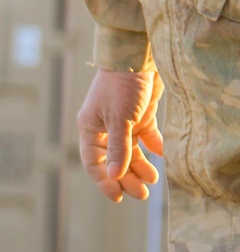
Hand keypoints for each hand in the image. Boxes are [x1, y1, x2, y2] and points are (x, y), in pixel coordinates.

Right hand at [77, 68, 163, 202]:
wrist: (138, 54)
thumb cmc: (122, 85)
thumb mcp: (120, 119)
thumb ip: (119, 148)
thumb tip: (115, 176)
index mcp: (90, 129)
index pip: (94, 163)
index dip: (105, 181)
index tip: (118, 197)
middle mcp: (104, 128)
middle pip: (114, 161)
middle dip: (126, 178)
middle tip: (142, 194)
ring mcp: (123, 122)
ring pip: (130, 152)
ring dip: (140, 166)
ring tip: (152, 179)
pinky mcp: (140, 115)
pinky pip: (146, 137)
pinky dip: (153, 147)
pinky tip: (162, 157)